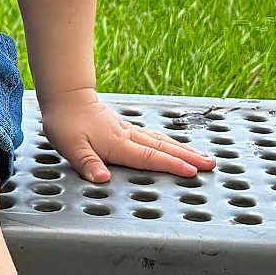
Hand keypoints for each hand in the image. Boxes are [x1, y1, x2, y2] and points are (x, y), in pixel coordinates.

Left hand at [40, 90, 214, 182]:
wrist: (65, 96)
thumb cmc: (65, 122)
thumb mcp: (70, 146)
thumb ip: (86, 163)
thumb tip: (101, 178)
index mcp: (117, 144)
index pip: (149, 157)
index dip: (171, 165)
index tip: (192, 172)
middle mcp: (127, 136)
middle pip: (163, 147)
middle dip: (188, 157)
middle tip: (210, 164)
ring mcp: (127, 130)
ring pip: (160, 140)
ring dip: (182, 149)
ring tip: (201, 156)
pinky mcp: (123, 127)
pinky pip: (152, 136)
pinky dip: (167, 142)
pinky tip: (173, 145)